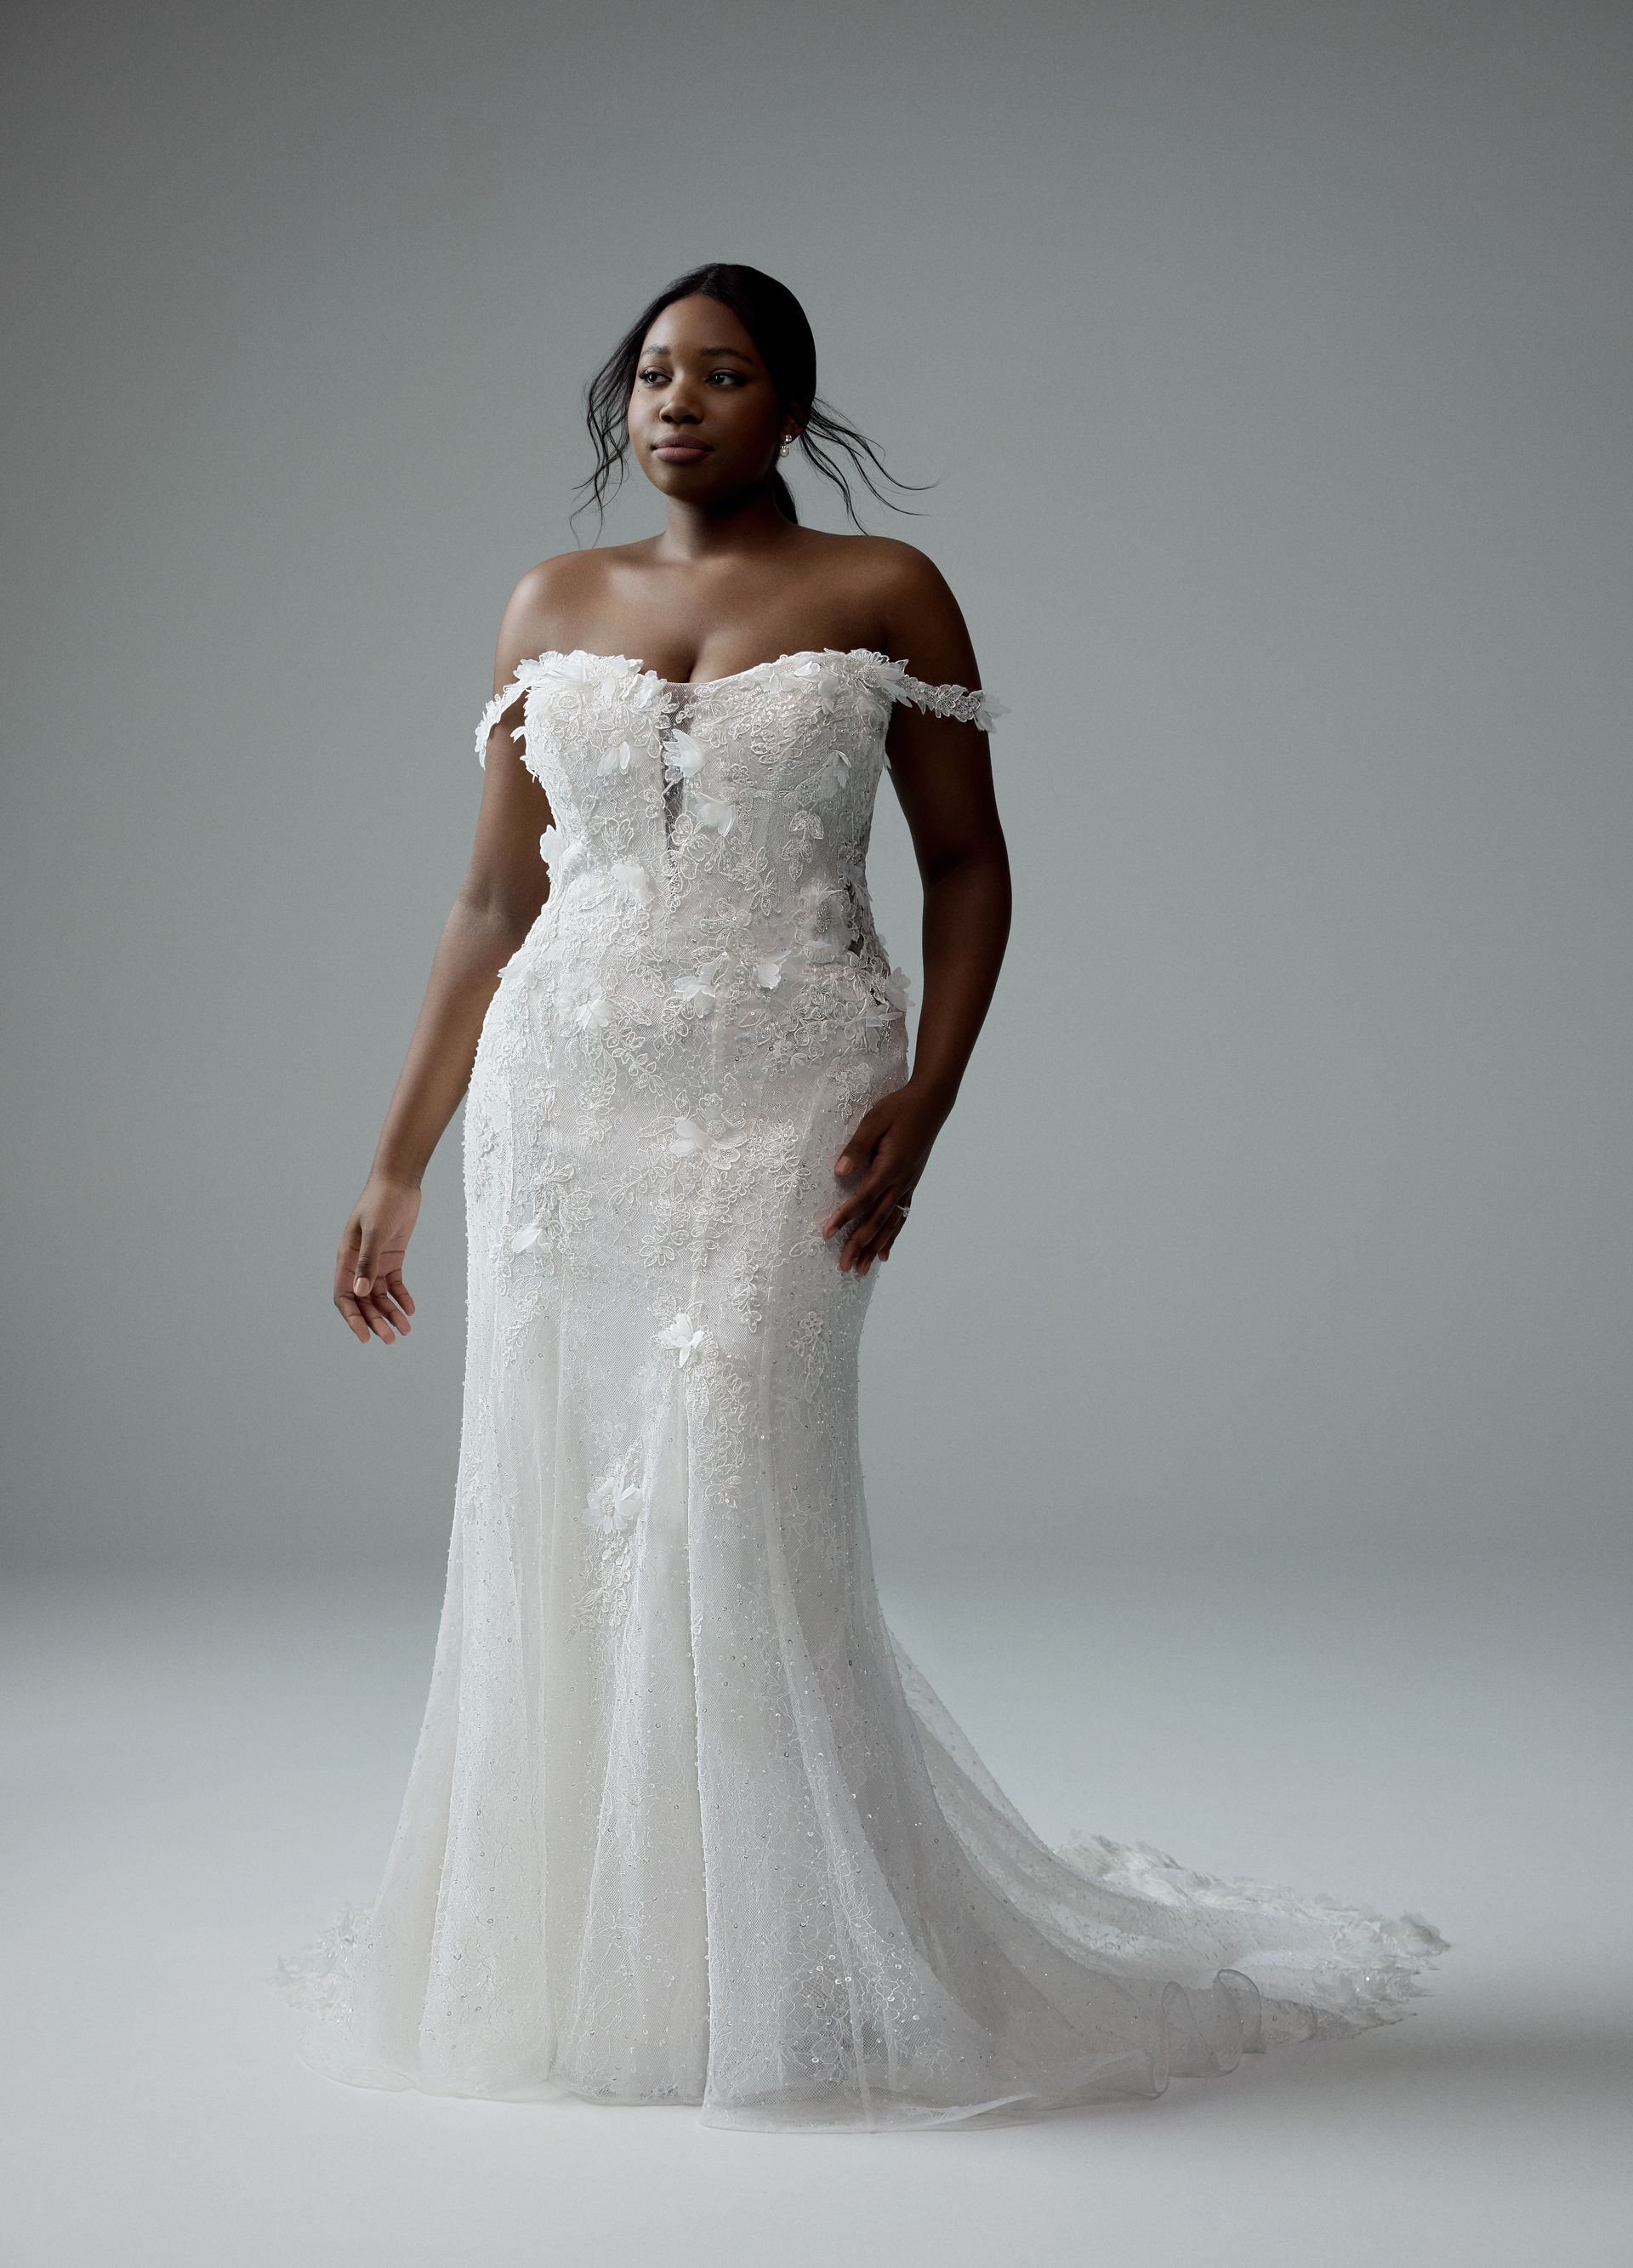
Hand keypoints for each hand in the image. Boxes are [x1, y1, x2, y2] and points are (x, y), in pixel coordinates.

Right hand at [334, 1173, 420, 1344]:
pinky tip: (411, 1309)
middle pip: (363, 1301)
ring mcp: (375, 1261)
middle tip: (391, 1339)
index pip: (343, 1297)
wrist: (399, 1182)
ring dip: (390, 1314)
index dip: (352, 1318)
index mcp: (346, 1259)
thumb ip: (368, 1261)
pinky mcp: (392, 1257)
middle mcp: (358, 1264)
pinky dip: (401, 1298)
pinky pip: (395, 1284)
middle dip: (375, 1321)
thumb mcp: (374, 1232)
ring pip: (379, 1296)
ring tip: (405, 1330)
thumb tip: (359, 1291)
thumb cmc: (381, 1202)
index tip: (365, 1336)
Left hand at [821, 1082, 950, 1275]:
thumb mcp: (874, 1120)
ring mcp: (908, 1185)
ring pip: (890, 1225)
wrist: (931, 1103)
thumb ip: (856, 1147)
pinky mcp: (911, 1183)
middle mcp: (900, 1182)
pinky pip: (901, 1217)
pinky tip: (885, 1254)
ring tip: (862, 1270)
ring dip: (875, 1248)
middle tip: (843, 1267)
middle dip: (858, 1245)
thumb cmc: (899, 1108)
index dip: (843, 1218)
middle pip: (876, 1221)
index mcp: (889, 1167)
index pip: (862, 1200)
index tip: (826, 1234)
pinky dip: (892, 1237)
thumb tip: (839, 1171)